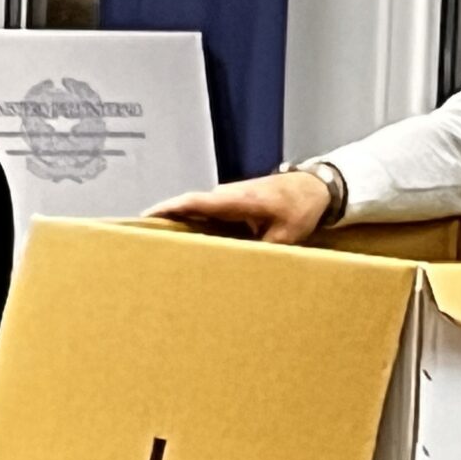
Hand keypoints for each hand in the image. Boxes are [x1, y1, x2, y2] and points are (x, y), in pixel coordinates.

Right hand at [146, 170, 331, 243]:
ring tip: (161, 246)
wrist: (315, 187)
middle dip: (167, 222)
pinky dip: (197, 225)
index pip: (194, 202)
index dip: (168, 209)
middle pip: (189, 208)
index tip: (145, 217)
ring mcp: (229, 198)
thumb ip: (263, 251)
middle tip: (145, 242)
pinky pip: (209, 214)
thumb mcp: (285, 236)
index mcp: (236, 200)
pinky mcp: (234, 203)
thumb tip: (244, 272)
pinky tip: (192, 244)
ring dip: (181, 225)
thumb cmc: (300, 207)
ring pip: (198, 212)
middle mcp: (227, 196)